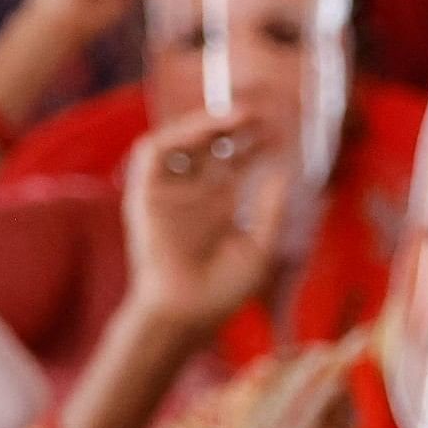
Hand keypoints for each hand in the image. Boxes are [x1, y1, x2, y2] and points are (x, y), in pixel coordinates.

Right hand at [120, 112, 290, 337]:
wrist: (185, 313)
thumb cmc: (222, 292)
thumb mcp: (260, 248)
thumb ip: (271, 211)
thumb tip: (282, 174)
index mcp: (220, 206)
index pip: (236, 161)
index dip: (256, 143)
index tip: (279, 131)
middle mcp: (194, 194)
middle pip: (213, 145)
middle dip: (236, 127)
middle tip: (263, 113)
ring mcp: (170, 193)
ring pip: (184, 142)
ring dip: (207, 123)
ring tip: (239, 116)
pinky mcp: (145, 194)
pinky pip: (154, 152)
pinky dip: (176, 135)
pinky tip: (205, 130)